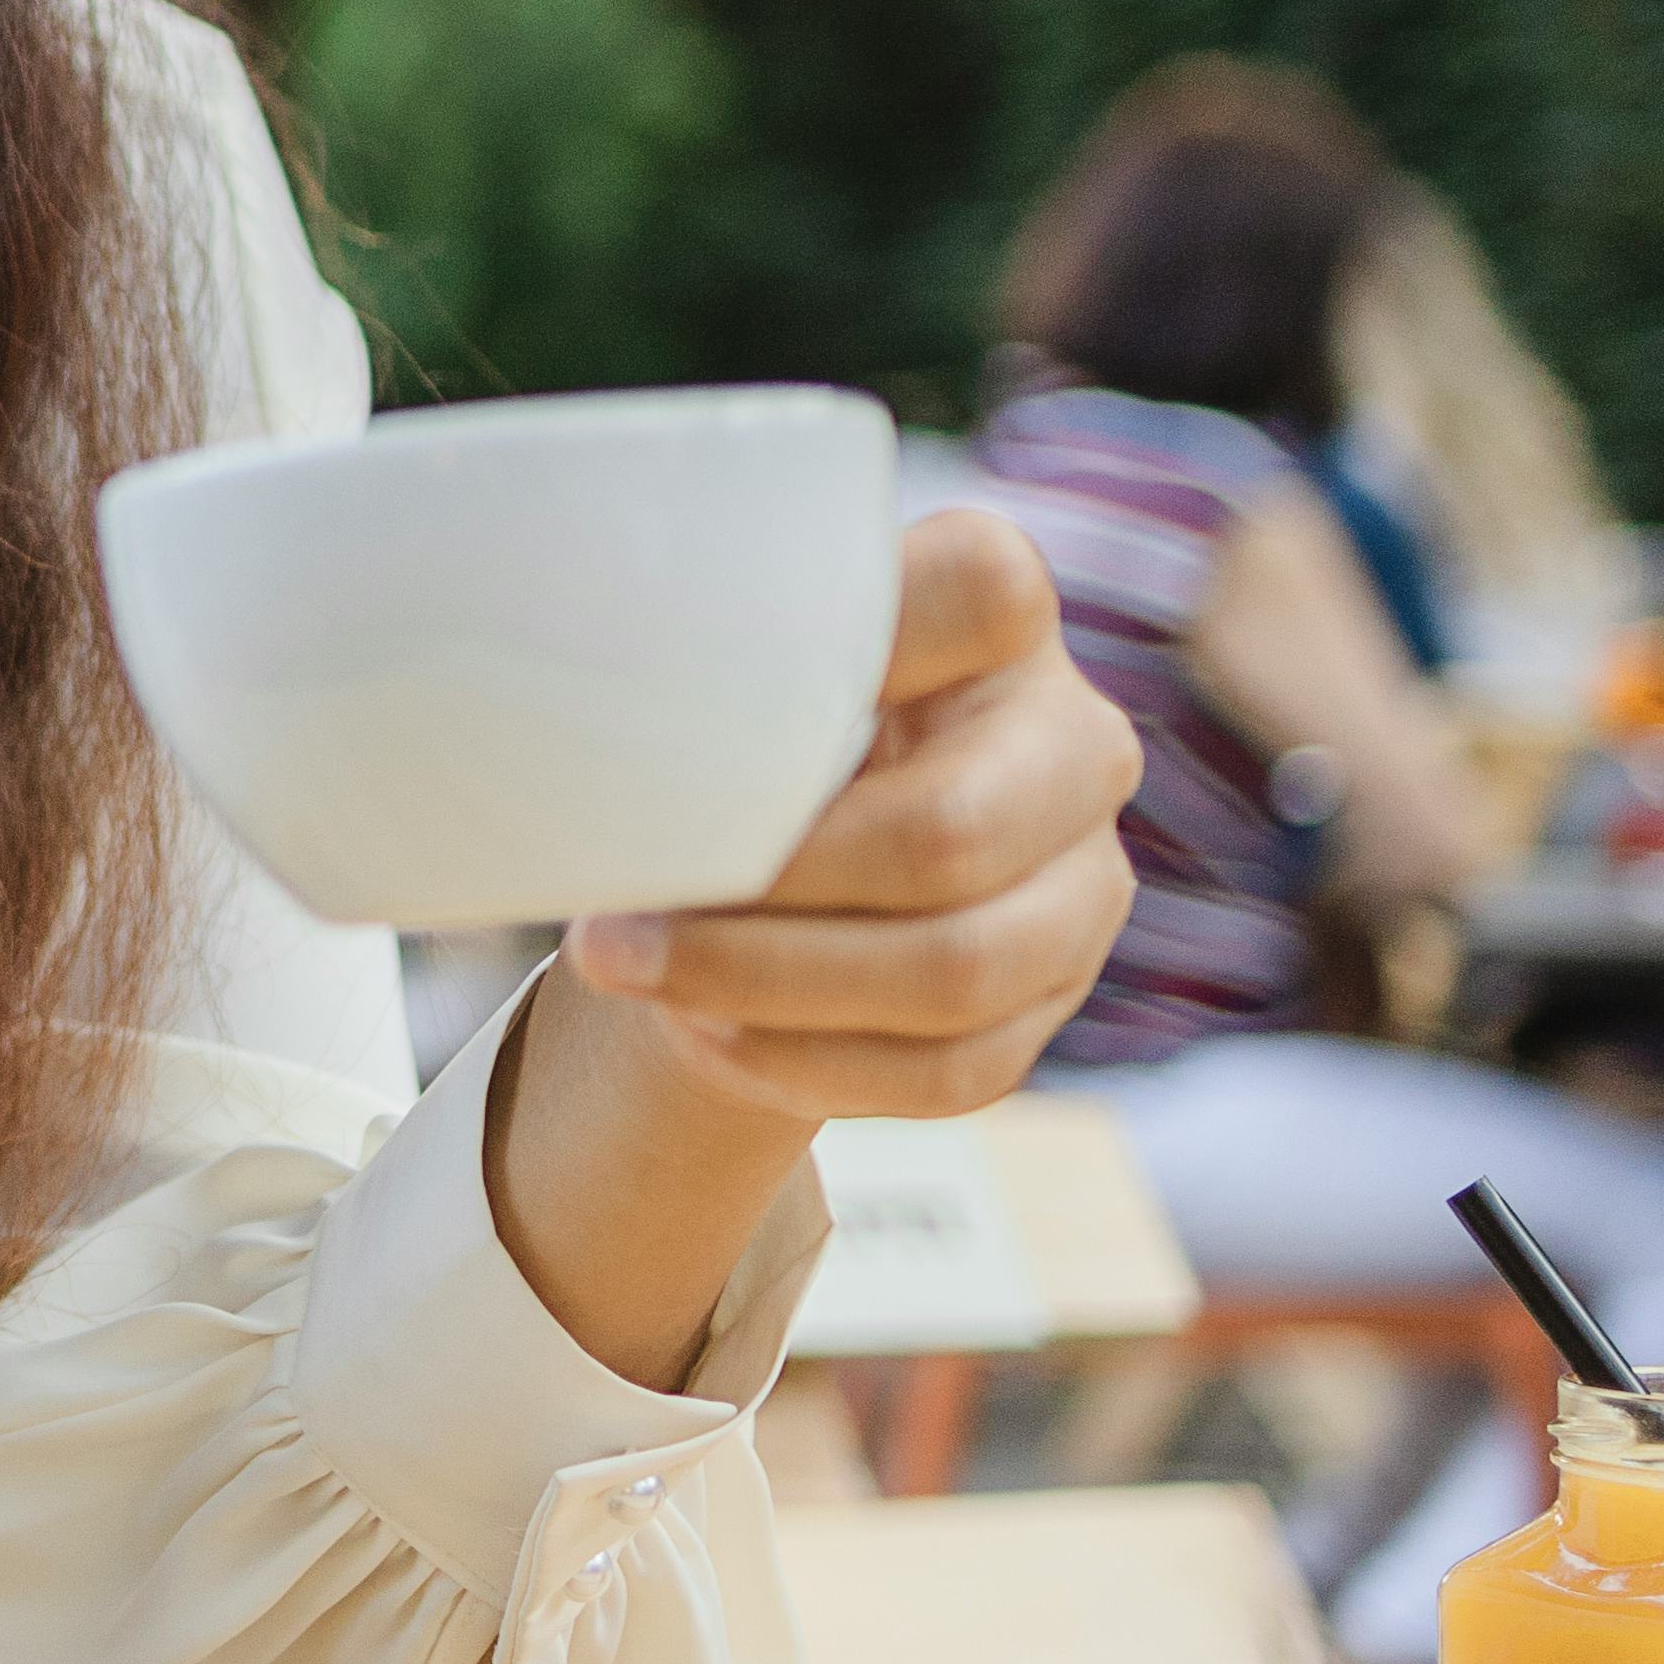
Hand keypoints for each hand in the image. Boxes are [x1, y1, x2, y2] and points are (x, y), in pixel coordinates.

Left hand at [563, 506, 1141, 1118]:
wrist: (786, 848)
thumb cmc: (741, 722)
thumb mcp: (729, 660)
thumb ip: (709, 653)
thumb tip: (580, 686)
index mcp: (1001, 616)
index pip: (976, 594)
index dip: (842, 652)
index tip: (689, 714)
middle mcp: (1074, 740)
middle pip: (948, 834)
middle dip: (761, 897)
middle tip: (605, 925)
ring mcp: (1083, 881)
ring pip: (955, 971)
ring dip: (765, 989)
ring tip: (636, 975)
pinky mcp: (1054, 1000)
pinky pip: (951, 1069)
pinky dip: (807, 1061)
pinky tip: (705, 1033)